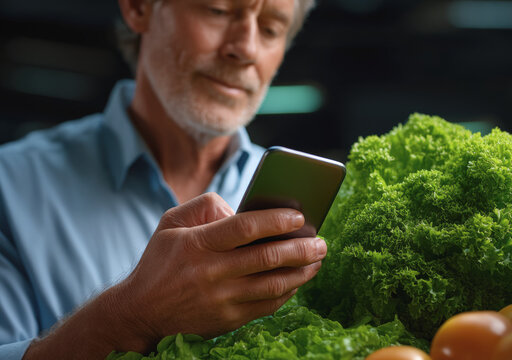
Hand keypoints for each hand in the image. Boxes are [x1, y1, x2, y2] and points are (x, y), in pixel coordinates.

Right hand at [112, 192, 326, 351]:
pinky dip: (288, 292)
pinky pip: (267, 305)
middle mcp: (211, 273)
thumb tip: (243, 208)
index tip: (300, 216)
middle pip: (266, 258)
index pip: (243, 228)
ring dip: (302, 272)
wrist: (141, 312)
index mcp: (197, 244)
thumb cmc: (161, 261)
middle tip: (322, 241)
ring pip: (272, 285)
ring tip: (318, 259)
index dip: (275, 220)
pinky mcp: (228, 319)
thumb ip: (206, 206)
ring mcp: (221, 300)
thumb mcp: (171, 223)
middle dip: (301, 248)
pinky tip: (299, 280)